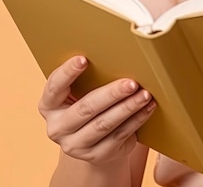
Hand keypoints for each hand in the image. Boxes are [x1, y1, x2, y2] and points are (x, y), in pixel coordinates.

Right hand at [39, 56, 155, 165]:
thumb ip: (90, 76)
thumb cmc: (90, 103)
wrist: (96, 140)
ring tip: (144, 94)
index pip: (54, 88)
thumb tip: (117, 52)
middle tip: (132, 82)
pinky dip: (137, 119)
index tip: (83, 59)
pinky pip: (120, 135)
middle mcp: (58, 127)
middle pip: (86, 108)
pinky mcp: (97, 155)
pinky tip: (148, 107)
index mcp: (49, 106)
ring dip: (128, 107)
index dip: (67, 73)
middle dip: (111, 94)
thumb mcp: (82, 91)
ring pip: (104, 124)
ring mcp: (76, 145)